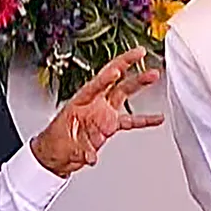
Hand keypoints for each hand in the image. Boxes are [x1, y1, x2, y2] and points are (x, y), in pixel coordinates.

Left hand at [31, 47, 164, 176]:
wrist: (55, 155)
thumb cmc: (54, 143)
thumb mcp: (64, 145)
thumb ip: (82, 149)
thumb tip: (92, 155)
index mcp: (80, 102)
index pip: (95, 85)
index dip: (107, 77)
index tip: (117, 70)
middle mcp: (94, 104)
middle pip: (113, 80)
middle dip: (127, 65)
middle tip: (139, 55)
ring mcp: (103, 114)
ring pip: (124, 94)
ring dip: (139, 84)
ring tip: (153, 75)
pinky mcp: (109, 126)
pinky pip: (129, 120)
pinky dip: (144, 119)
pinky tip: (156, 118)